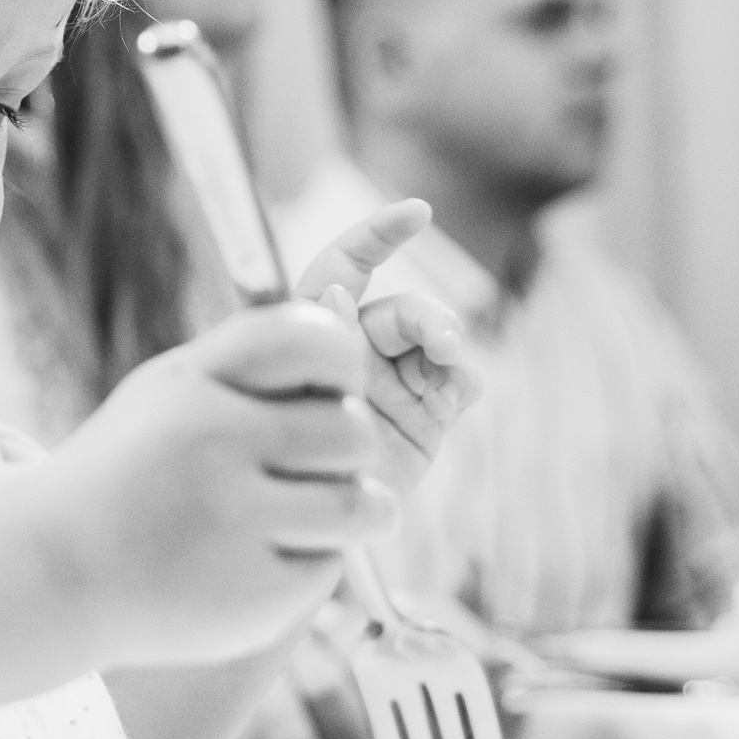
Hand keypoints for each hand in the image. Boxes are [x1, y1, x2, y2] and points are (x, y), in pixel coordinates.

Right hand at [50, 302, 392, 668]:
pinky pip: (330, 565)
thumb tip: (346, 319)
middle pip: (352, 431)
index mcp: (192, 384)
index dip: (343, 361)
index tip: (331, 387)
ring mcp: (235, 523)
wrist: (51, 572)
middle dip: (344, 449)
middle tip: (309, 466)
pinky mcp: (255, 594)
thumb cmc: (130, 473)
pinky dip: (309, 563)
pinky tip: (262, 561)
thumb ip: (250, 359)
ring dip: (352, 508)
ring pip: (360, 504)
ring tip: (314, 513)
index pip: (313, 342)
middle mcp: (213, 444)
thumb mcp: (169, 393)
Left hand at [292, 199, 475, 495]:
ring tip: (450, 374)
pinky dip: (461, 381)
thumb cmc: (278, 454)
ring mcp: (397, 378)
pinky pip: (457, 381)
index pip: (346, 264)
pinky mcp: (429, 412)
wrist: (299, 525)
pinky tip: (452, 397)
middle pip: (403, 311)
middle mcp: (359, 345)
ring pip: (437, 341)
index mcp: (317, 327)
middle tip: (443, 346)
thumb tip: (336, 288)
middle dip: (429, 319)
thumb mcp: (288, 395)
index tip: (418, 214)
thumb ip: (317, 343)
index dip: (378, 234)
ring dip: (450, 348)